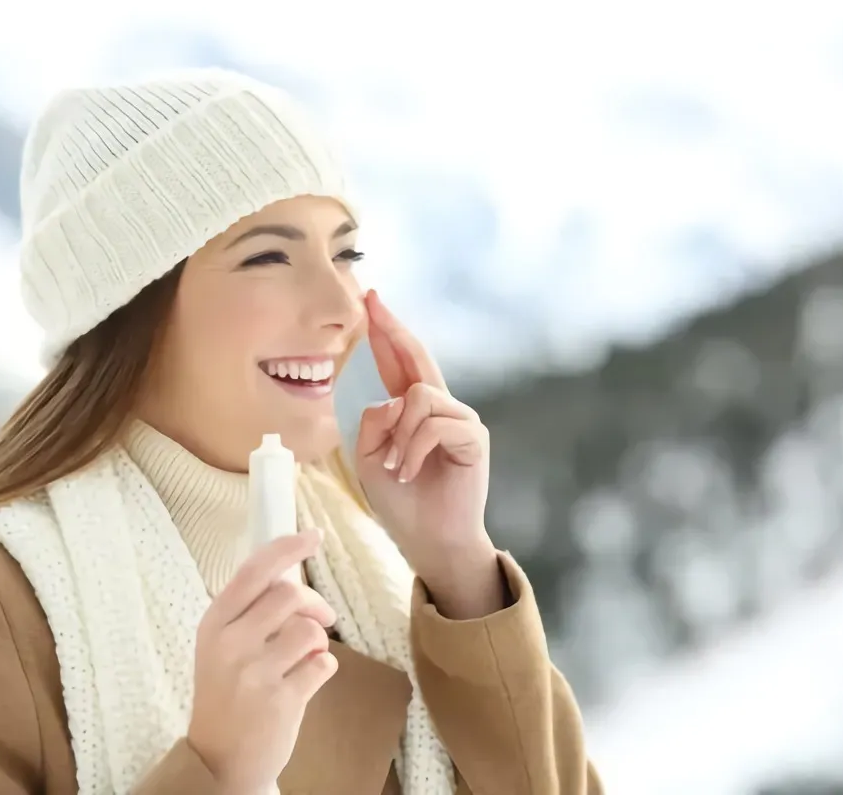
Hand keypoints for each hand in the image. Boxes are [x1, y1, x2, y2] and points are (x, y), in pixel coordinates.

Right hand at [187, 530, 337, 792]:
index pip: (254, 571)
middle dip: (314, 603)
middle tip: (322, 617)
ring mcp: (255, 673)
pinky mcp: (281, 701)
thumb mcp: (221, 644)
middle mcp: (230, 643)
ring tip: (307, 657)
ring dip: (319, 640)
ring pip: (311, 630)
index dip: (287, 548)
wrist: (220, 758)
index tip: (312, 535)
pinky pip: (324, 665)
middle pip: (289, 594)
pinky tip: (307, 681)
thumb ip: (250, 609)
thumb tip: (292, 568)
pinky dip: (324, 669)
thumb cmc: (227, 692)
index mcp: (214, 622)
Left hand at [355, 290, 502, 616]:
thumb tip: (394, 399)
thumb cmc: (400, 502)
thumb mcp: (368, 459)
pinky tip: (408, 473)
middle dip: (393, 329)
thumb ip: (373, 423)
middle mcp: (440, 408)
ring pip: (418, 397)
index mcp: (412, 411)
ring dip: (397, 435)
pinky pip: (433, 425)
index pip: (398, 363)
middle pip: (418, 357)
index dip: (386, 333)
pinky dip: (412, 450)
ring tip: (395, 467)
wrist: (428, 540)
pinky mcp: (473, 437)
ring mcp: (460, 420)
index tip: (371, 301)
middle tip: (373, 303)